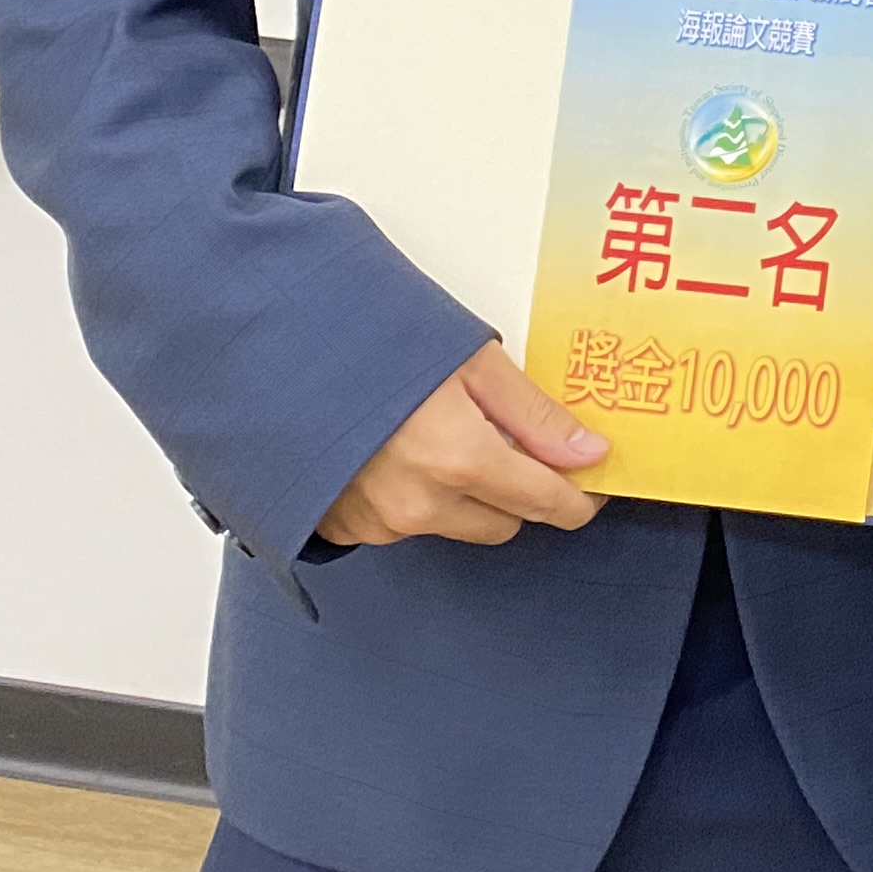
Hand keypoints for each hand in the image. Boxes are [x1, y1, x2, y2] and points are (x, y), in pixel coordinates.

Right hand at [313, 344, 607, 548]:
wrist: (282, 352)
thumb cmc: (374, 344)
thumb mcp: (472, 361)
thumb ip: (535, 415)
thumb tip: (590, 452)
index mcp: (460, 459)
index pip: (546, 503)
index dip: (577, 497)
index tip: (589, 485)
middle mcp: (420, 504)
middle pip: (505, 521)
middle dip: (519, 490)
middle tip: (509, 441)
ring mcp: (380, 522)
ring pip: (457, 524)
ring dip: (466, 494)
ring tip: (441, 434)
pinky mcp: (347, 526)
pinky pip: (407, 525)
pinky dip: (417, 497)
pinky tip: (401, 453)